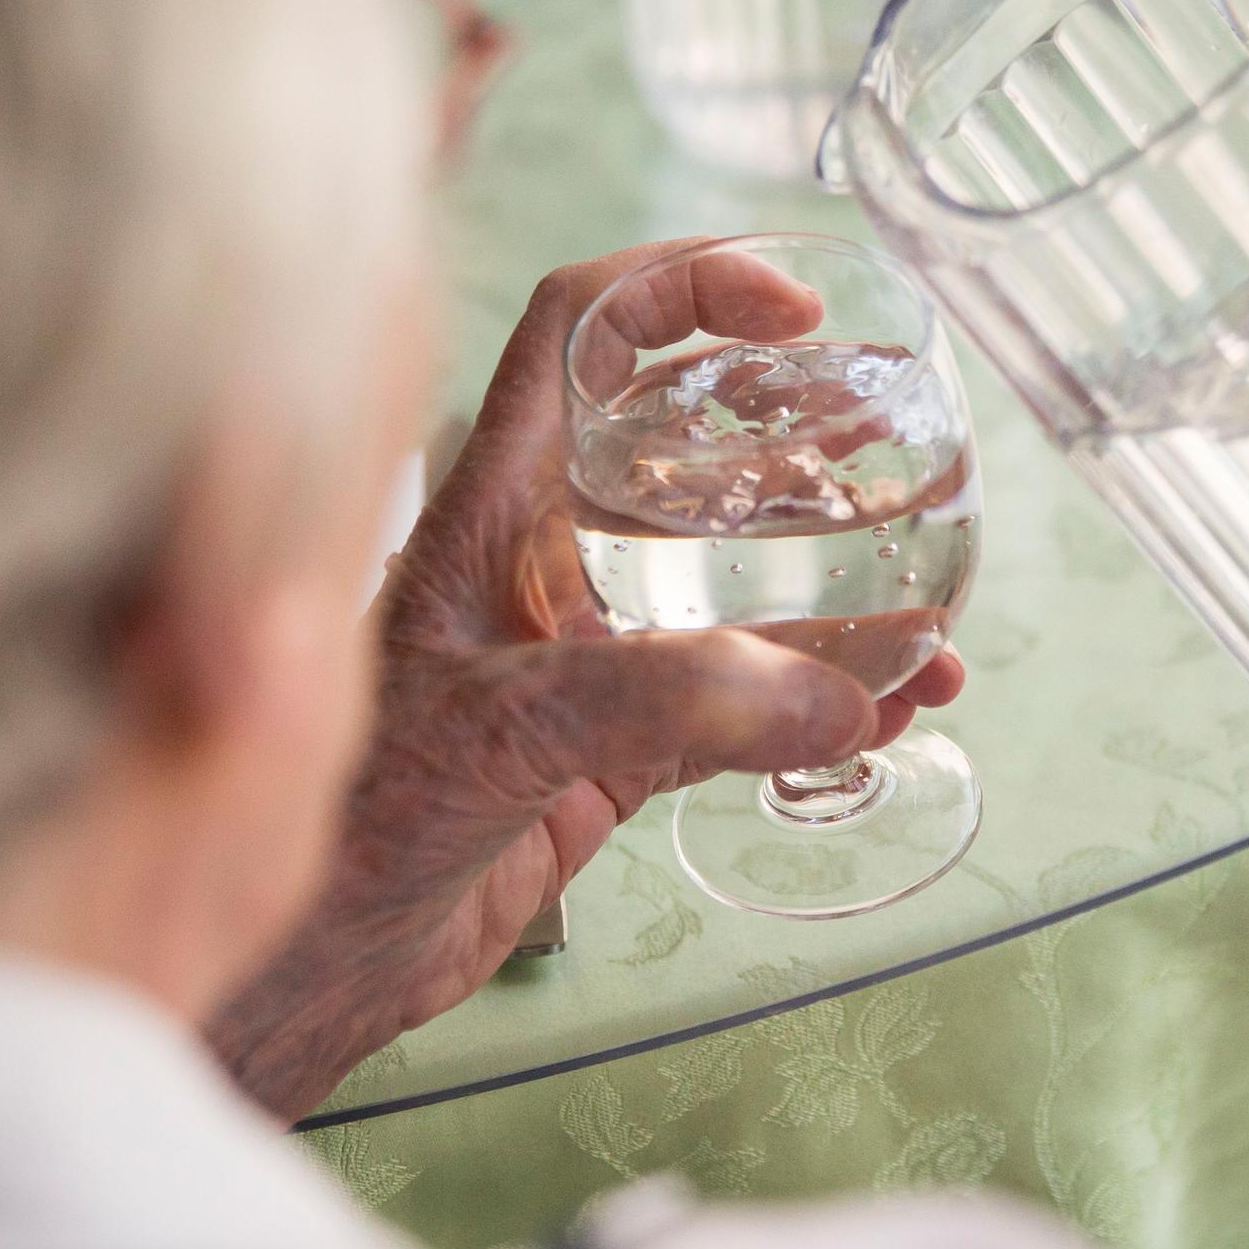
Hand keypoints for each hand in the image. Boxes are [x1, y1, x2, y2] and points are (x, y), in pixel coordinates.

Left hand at [210, 241, 967, 1117]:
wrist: (316, 963)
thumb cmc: (356, 817)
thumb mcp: (504, 726)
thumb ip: (666, 700)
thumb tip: (836, 698)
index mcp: (490, 500)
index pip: (582, 330)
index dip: (685, 284)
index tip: (795, 311)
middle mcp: (539, 556)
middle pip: (683, 443)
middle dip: (796, 428)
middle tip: (890, 437)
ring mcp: (582, 654)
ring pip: (730, 583)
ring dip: (835, 588)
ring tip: (932, 610)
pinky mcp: (610, 751)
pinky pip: (742, 706)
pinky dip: (823, 706)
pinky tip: (891, 715)